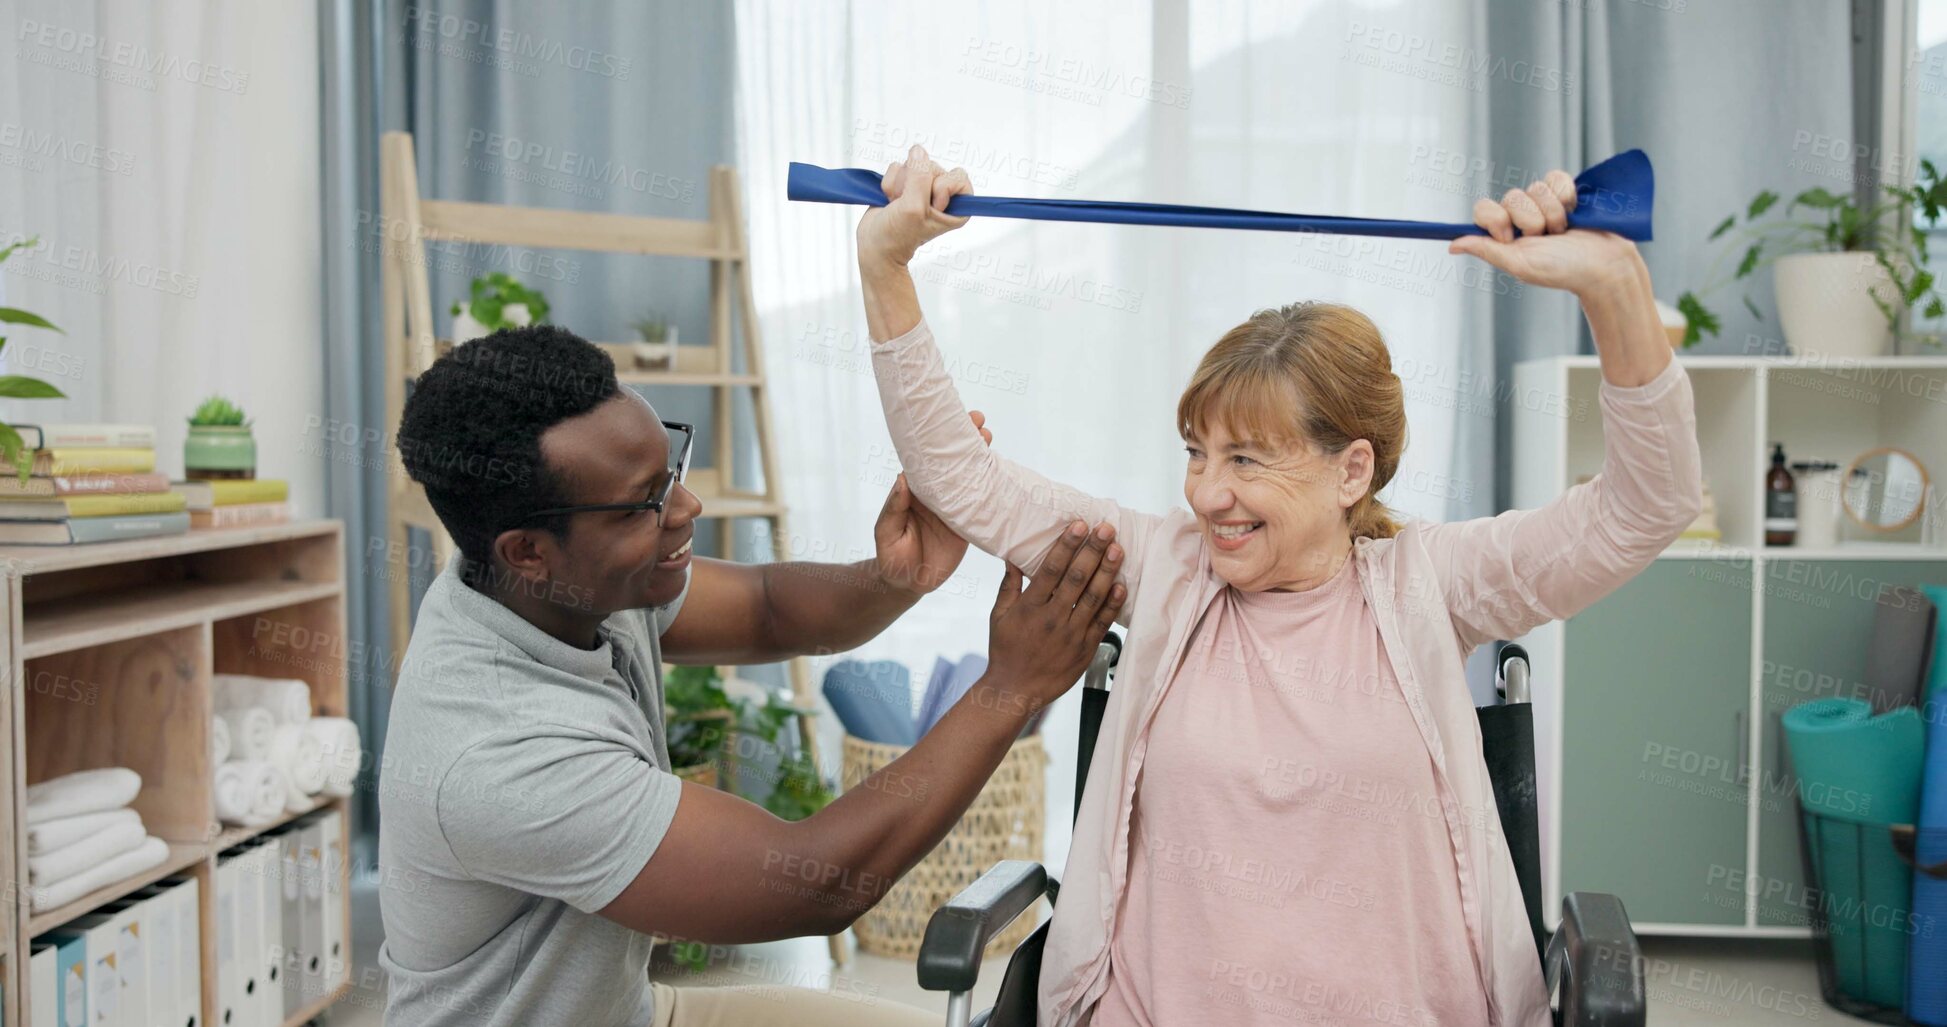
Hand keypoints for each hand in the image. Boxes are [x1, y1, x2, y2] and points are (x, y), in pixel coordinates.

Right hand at [856, 144, 973, 274]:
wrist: (875, 245)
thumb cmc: (898, 237)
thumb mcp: (914, 208)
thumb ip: (920, 178)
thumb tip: (918, 151)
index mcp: (957, 206)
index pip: (958, 176)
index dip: (941, 187)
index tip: (931, 206)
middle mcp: (942, 195)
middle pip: (932, 167)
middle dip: (914, 186)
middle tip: (908, 207)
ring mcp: (923, 187)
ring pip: (913, 164)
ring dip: (900, 186)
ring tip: (898, 205)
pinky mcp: (905, 183)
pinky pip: (898, 167)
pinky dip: (890, 184)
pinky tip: (891, 200)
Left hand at [873, 411, 993, 594]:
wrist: (910, 584)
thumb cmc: (891, 557)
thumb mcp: (886, 533)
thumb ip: (894, 509)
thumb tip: (902, 479)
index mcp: (914, 492)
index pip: (927, 460)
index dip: (937, 441)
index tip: (948, 421)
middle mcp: (936, 494)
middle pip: (952, 462)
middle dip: (964, 440)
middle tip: (978, 420)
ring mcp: (954, 507)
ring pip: (969, 476)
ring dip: (980, 456)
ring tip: (989, 435)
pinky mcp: (968, 524)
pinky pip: (982, 502)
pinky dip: (992, 486)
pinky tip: (1001, 468)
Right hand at [984, 519, 1125, 707]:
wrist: (1015, 690)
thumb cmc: (1006, 651)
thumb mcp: (999, 616)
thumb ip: (1009, 586)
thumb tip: (1012, 557)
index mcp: (1030, 607)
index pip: (1051, 570)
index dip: (1067, 546)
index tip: (1079, 526)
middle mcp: (1052, 619)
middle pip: (1076, 578)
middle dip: (1093, 551)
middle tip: (1106, 529)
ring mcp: (1071, 635)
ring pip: (1093, 597)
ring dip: (1107, 571)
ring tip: (1117, 549)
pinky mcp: (1085, 649)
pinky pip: (1102, 622)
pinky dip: (1113, 604)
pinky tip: (1121, 586)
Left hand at [1447, 170, 1643, 298]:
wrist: (1604, 264)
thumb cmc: (1562, 270)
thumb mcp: (1520, 264)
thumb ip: (1487, 250)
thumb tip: (1452, 245)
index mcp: (1504, 235)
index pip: (1483, 209)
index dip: (1496, 219)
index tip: (1509, 238)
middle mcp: (1520, 217)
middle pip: (1511, 197)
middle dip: (1532, 220)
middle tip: (1546, 239)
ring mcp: (1543, 204)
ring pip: (1535, 187)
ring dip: (1553, 212)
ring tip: (1564, 232)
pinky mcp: (1565, 193)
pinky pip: (1556, 177)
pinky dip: (1567, 195)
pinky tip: (1574, 213)